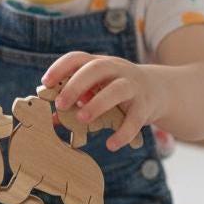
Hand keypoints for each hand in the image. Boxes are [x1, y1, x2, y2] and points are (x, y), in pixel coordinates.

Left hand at [41, 52, 168, 150]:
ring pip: (117, 89)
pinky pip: (135, 119)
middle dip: (76, 85)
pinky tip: (111, 145)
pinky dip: (123, 133)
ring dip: (98, 103)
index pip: (78, 58)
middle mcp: (117, 70)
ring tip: (82, 119)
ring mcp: (133, 86)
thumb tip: (51, 119)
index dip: (60, 68)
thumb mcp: (97, 89)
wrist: (159, 90)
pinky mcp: (146, 105)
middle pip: (96, 69)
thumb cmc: (117, 91)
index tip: (45, 82)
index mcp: (100, 64)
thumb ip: (76, 101)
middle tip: (61, 104)